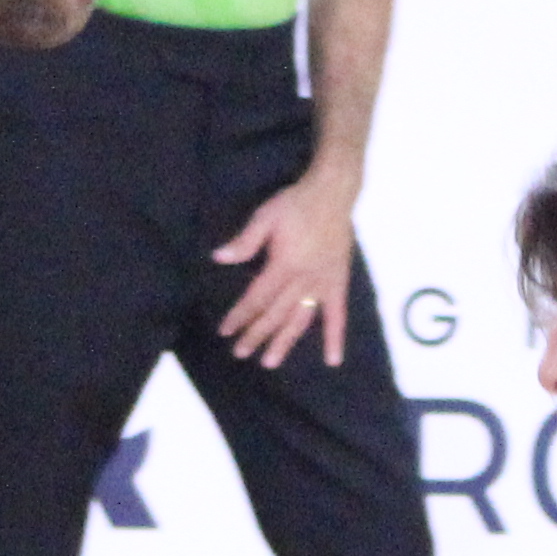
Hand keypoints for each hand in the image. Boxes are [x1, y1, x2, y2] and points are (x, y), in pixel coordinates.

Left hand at [213, 169, 362, 365]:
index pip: (257, 297)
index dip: (240, 315)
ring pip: (301, 320)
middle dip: (256, 335)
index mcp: (284, 265)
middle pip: (276, 314)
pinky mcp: (338, 283)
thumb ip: (245, 241)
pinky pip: (338, 315)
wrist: (333, 193)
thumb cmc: (296, 203)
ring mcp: (322, 284)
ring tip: (270, 362)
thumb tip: (218, 258)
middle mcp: (303, 280)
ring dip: (285, 342)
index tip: (226, 331)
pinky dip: (335, 338)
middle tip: (240, 353)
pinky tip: (332, 360)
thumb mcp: (265, 216)